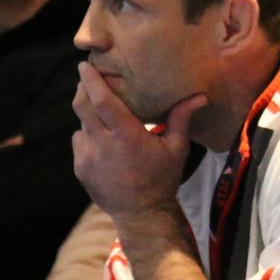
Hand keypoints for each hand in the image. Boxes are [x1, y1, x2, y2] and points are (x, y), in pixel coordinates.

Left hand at [72, 61, 204, 220]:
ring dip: (88, 115)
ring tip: (99, 112)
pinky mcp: (80, 169)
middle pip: (82, 106)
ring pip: (80, 125)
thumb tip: (200, 96)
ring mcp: (87, 157)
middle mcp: (101, 143)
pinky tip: (102, 141)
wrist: (142, 214)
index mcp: (126, 134)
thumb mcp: (176, 148)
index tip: (85, 64)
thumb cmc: (163, 179)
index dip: (91, 80)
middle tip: (87, 78)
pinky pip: (79, 143)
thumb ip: (181, 118)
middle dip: (82, 89)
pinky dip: (88, 136)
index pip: (101, 100)